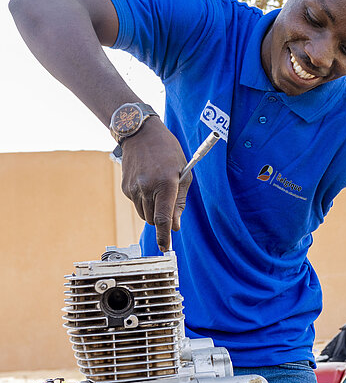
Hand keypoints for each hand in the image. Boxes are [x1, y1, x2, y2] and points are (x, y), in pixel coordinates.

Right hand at [120, 118, 191, 250]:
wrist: (141, 134)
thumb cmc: (168, 152)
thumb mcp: (183, 173)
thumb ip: (180, 201)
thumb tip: (175, 226)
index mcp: (165, 183)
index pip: (162, 218)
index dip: (164, 236)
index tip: (165, 247)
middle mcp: (146, 188)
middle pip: (153, 220)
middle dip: (162, 219)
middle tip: (168, 202)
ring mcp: (133, 189)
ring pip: (144, 215)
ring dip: (153, 211)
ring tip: (158, 188)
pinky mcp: (125, 188)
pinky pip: (137, 205)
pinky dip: (144, 201)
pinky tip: (148, 183)